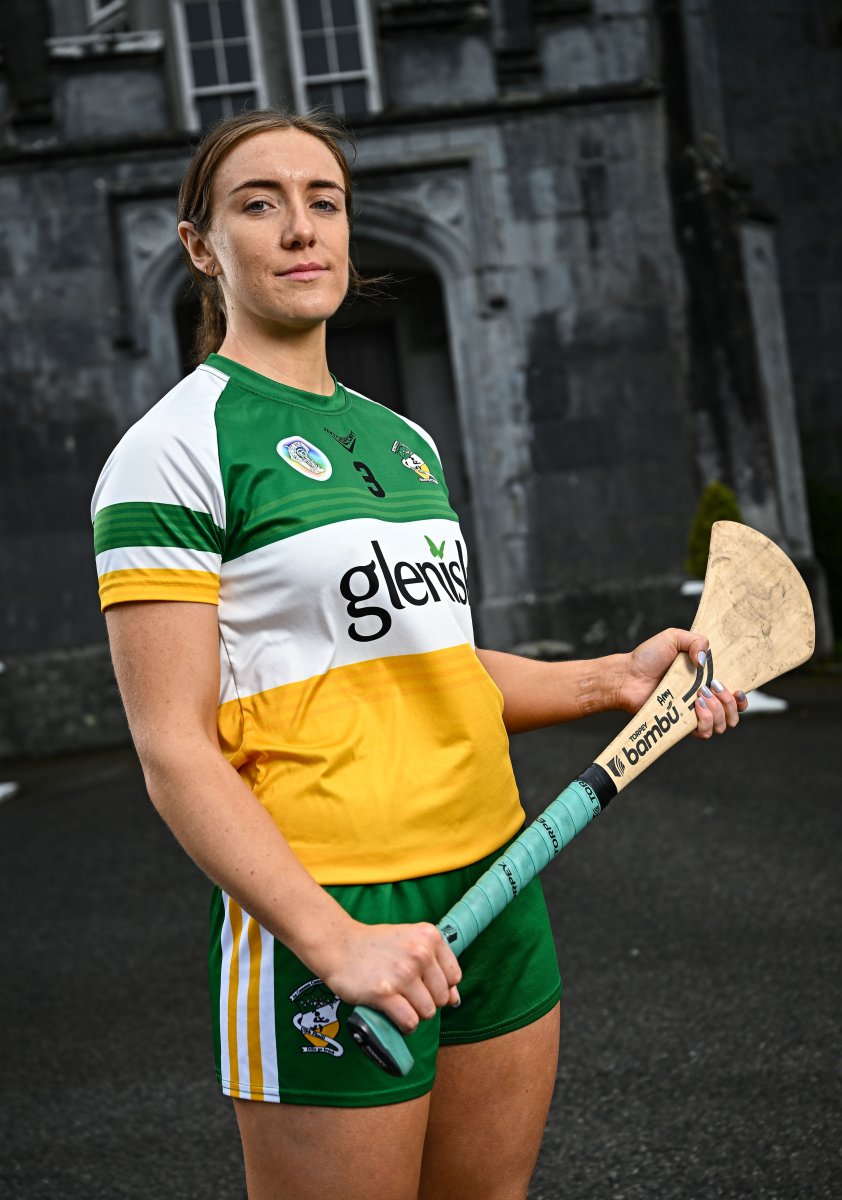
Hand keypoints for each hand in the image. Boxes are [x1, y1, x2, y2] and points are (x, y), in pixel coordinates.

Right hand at [319, 919, 461, 1033]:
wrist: (339, 945)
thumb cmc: (376, 946)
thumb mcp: (410, 942)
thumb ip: (436, 966)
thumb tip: (456, 999)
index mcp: (429, 936)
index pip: (454, 977)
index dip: (439, 986)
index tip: (422, 983)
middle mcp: (420, 953)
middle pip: (442, 998)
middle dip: (426, 1001)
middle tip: (406, 993)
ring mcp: (402, 973)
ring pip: (427, 1012)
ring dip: (414, 1014)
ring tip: (399, 1003)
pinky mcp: (384, 993)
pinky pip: (409, 1022)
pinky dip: (404, 1025)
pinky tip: (394, 1015)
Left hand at [617, 628, 748, 738]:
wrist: (627, 676)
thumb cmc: (648, 657)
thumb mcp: (674, 638)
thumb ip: (696, 641)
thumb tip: (706, 661)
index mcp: (707, 681)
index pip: (736, 696)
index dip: (743, 698)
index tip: (738, 690)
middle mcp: (704, 700)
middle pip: (734, 714)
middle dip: (730, 702)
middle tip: (713, 687)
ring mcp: (693, 714)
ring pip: (722, 725)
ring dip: (718, 711)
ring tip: (700, 696)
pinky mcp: (681, 726)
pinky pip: (704, 733)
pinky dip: (706, 721)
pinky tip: (695, 706)